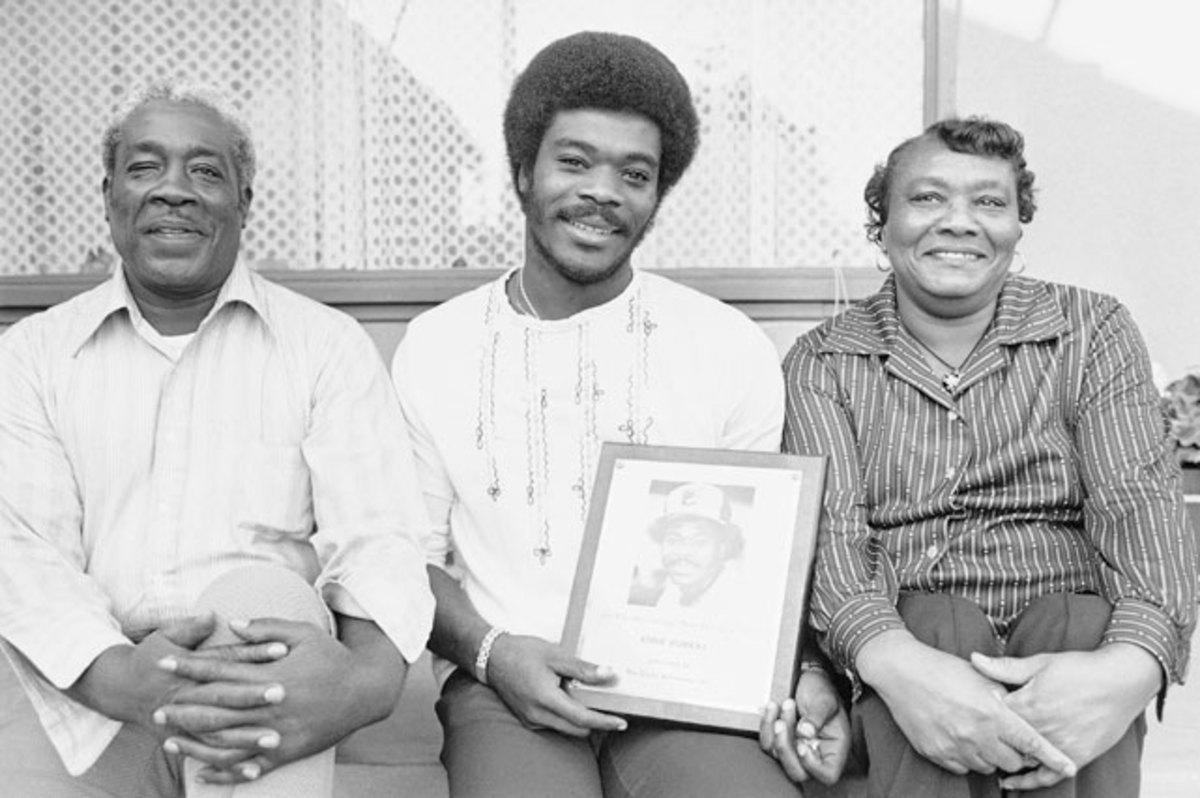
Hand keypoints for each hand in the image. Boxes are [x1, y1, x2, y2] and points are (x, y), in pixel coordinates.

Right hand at [66, 615, 285, 779]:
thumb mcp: (166, 635)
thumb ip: (191, 627)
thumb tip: (212, 616)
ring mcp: (183, 724)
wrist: (121, 688)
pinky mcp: (183, 742)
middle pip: (222, 698)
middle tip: (283, 694)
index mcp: (186, 669)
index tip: (283, 649)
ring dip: (246, 738)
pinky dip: (229, 766)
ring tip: (276, 739)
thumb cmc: (151, 656)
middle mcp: (184, 698)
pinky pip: (208, 757)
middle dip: (252, 697)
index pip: (225, 660)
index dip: (254, 654)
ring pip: (217, 733)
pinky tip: (255, 770)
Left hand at [153, 618, 401, 784]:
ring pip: (228, 743)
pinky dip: (226, 773)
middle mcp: (270, 707)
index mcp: (271, 675)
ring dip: (196, 744)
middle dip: (184, 709)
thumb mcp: (304, 634)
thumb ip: (267, 628)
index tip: (163, 662)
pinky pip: (251, 767)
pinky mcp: (287, 752)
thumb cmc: (333, 658)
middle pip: (217, 709)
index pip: (220, 670)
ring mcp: (278, 733)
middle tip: (156, 709)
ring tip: (169, 741)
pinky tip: (204, 774)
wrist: (366, 691)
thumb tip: (231, 624)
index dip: (189, 666)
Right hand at [486, 633, 626, 736]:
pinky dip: (566, 716)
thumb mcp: (556, 656)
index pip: (582, 719)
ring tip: (589, 698)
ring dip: (580, 719)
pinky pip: (554, 724)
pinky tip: (569, 697)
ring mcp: (531, 720)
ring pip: (566, 728)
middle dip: (595, 722)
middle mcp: (538, 716)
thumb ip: (583, 669)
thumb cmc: (523, 653)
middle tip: (610, 708)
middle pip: (576, 729)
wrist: (492, 657)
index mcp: (546, 699)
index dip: (604, 722)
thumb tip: (610, 675)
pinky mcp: (528, 719)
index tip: (622, 723)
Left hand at [759, 668, 849, 784]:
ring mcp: (796, 749)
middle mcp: (815, 754)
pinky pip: (767, 743)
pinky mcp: (781, 740)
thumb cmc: (822, 690)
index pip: (828, 774)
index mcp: (834, 749)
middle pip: (797, 772)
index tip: (802, 744)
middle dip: (785, 748)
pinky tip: (772, 707)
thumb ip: (817, 716)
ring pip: (778, 756)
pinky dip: (766, 726)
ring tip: (786, 704)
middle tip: (783, 722)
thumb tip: (805, 732)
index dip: (813, 766)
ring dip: (776, 730)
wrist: (809, 678)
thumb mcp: (826, 700)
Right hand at [857, 631, 1075, 779]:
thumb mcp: (981, 676)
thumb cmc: (943, 669)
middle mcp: (975, 735)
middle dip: (1014, 754)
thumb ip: (1006, 697)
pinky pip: (962, 767)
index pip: (1031, 743)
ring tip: (979, 733)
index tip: (1069, 767)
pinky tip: (960, 737)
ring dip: (989, 755)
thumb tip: (1025, 714)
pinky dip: (966, 758)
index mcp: (991, 713)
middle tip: (1006, 737)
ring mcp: (954, 747)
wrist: (901, 672)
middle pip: (1011, 763)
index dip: (1053, 758)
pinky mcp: (936, 754)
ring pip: (986, 767)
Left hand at [971, 643, 1159, 790]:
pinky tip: (1012, 781)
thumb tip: (973, 659)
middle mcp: (1042, 728)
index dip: (981, 714)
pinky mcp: (1076, 756)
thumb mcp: (1040, 663)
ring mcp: (1059, 745)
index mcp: (1028, 704)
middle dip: (989, 739)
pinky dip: (1029, 782)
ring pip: (1022, 759)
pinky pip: (1048, 776)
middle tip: (974, 737)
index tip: (971, 712)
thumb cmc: (1080, 669)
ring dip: (1005, 759)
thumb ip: (1005, 667)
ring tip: (988, 757)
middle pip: (1004, 740)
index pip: (992, 716)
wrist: (1121, 682)